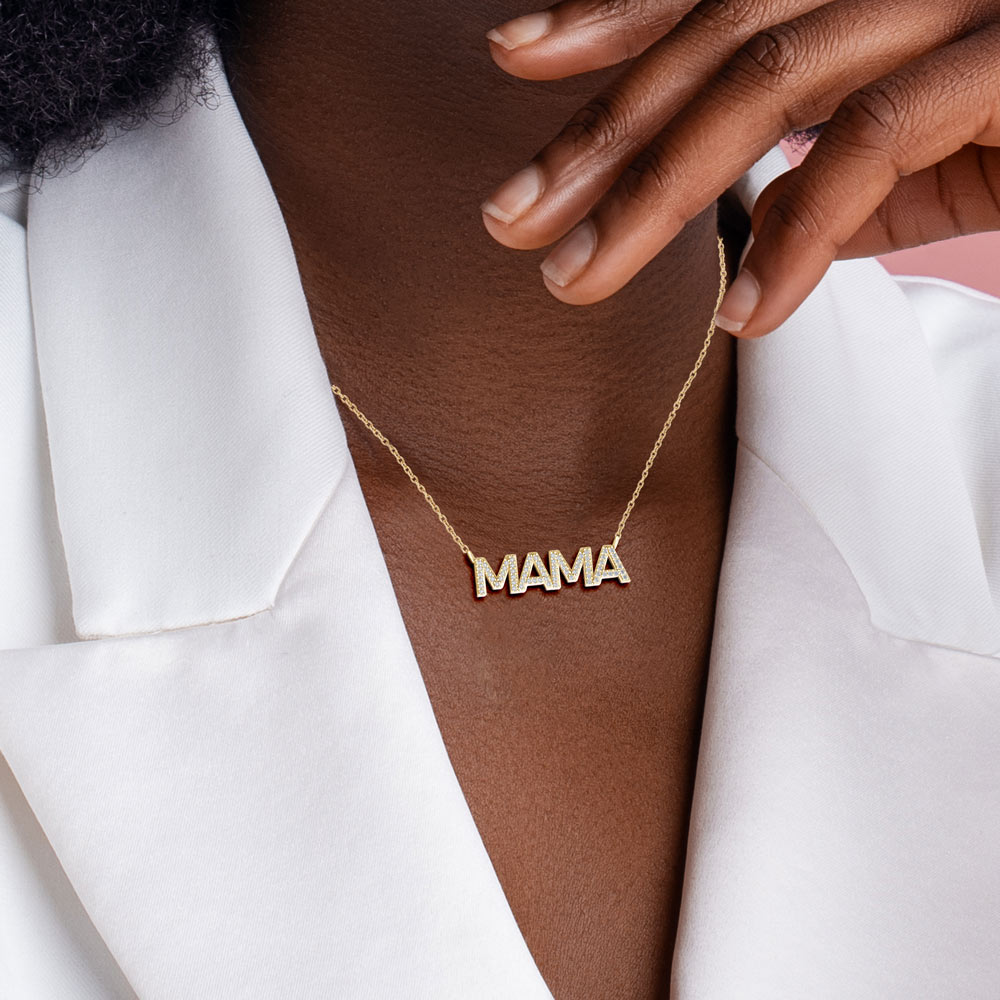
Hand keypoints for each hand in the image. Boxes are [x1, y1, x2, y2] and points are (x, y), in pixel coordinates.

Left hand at [479, 0, 999, 336]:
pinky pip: (875, 141)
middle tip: (511, 218)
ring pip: (769, 81)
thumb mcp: (946, 140)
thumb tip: (766, 217)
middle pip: (717, 36)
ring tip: (577, 279)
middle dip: (600, 134)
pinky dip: (800, 235)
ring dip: (657, 195)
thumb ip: (852, 164)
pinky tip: (744, 314)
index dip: (608, 16)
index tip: (515, 60)